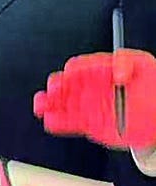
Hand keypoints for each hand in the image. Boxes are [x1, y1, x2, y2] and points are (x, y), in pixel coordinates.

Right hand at [33, 50, 155, 149]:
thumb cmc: (150, 84)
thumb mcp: (142, 64)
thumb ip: (126, 62)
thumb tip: (119, 73)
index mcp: (99, 71)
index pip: (81, 67)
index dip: (75, 70)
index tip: (71, 73)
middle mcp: (91, 88)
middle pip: (67, 86)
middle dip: (57, 87)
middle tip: (53, 89)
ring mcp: (89, 106)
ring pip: (63, 105)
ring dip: (50, 105)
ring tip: (41, 105)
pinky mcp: (90, 123)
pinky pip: (70, 123)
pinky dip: (58, 123)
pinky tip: (50, 120)